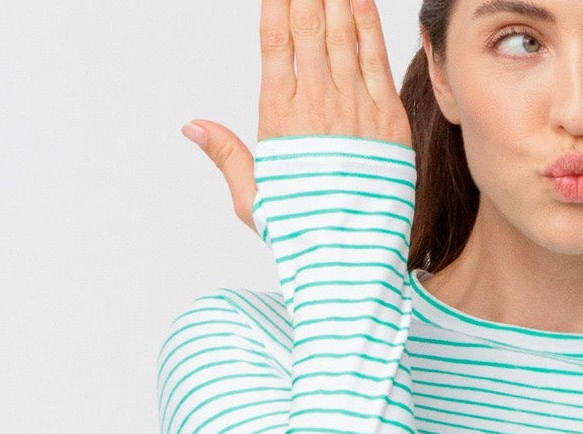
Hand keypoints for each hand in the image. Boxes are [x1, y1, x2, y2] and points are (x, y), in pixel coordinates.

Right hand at [180, 0, 411, 235]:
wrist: (351, 259)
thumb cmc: (302, 234)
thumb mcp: (253, 200)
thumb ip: (226, 155)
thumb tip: (192, 126)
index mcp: (281, 118)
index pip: (276, 40)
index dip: (277, 2)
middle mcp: (318, 106)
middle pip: (310, 27)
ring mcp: (357, 110)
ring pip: (344, 35)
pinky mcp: (389, 122)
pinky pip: (378, 59)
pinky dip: (369, 23)